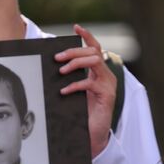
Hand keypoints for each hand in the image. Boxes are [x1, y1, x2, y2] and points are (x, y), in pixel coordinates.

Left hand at [56, 24, 116, 158]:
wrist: (93, 136)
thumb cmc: (83, 114)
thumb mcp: (76, 92)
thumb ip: (71, 78)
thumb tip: (54, 65)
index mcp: (99, 72)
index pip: (95, 48)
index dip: (87, 36)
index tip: (76, 27)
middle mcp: (106, 75)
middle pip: (93, 51)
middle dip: (74, 51)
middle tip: (57, 58)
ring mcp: (108, 84)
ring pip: (95, 61)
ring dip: (76, 63)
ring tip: (61, 71)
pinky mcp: (107, 95)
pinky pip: (90, 83)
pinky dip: (75, 84)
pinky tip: (64, 91)